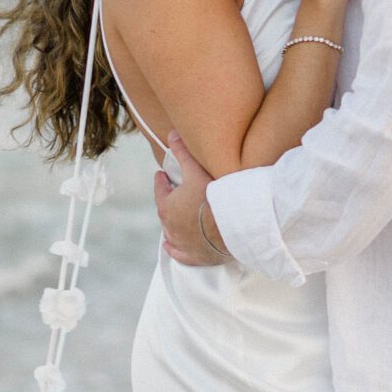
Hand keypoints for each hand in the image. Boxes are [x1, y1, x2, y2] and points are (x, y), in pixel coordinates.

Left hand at [153, 134, 228, 266]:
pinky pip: (178, 252)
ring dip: (172, 223)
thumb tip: (171, 135)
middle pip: (165, 210)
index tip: (161, 175)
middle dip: (168, 201)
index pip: (160, 190)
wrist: (231, 229)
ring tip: (177, 216)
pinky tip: (169, 245)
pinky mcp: (192, 256)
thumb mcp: (196, 171)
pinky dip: (174, 248)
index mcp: (167, 206)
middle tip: (173, 193)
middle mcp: (169, 226)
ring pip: (170, 231)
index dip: (161, 180)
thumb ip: (183, 153)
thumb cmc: (212, 199)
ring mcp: (181, 243)